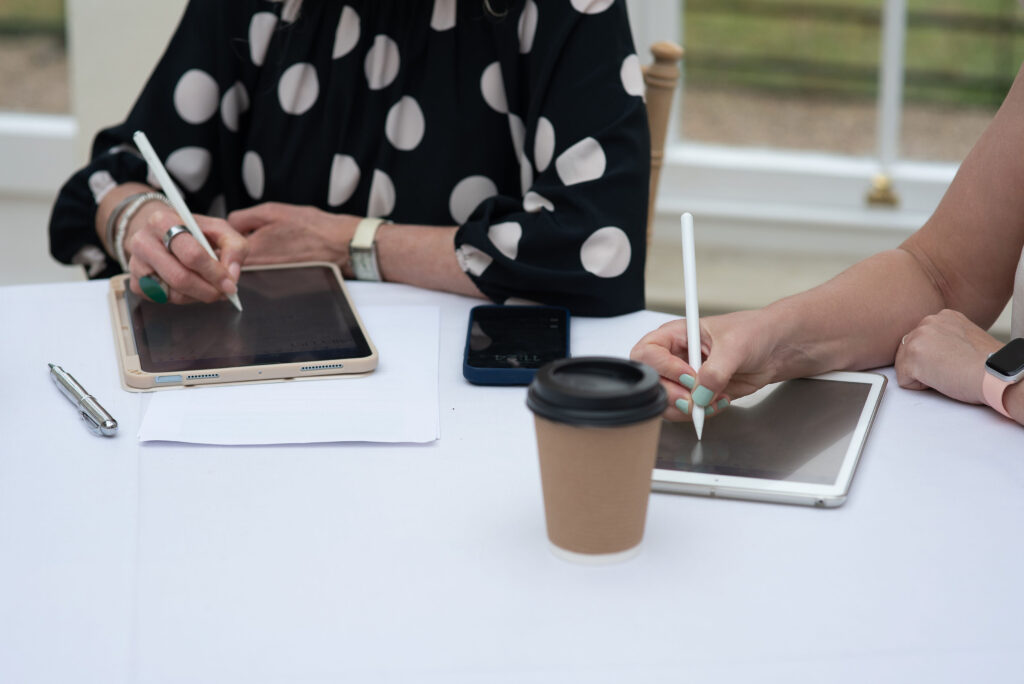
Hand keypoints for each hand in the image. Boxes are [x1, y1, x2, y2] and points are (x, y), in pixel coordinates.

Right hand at [124, 205, 246, 303]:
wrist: (162, 232)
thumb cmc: (193, 231)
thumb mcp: (219, 229)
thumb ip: (234, 247)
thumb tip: (232, 275)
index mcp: (162, 221)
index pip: (191, 254)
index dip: (214, 273)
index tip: (230, 283)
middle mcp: (143, 242)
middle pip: (180, 277)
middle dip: (208, 290)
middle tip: (223, 292)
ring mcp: (135, 264)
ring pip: (173, 293)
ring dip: (198, 296)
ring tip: (209, 287)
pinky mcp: (135, 282)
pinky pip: (164, 300)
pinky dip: (184, 299)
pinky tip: (191, 287)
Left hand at [227, 203, 358, 273]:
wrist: (339, 245)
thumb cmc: (310, 227)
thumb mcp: (271, 211)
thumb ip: (242, 218)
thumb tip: (228, 225)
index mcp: (250, 252)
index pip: (219, 251)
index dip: (221, 240)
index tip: (229, 234)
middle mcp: (257, 272)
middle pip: (231, 264)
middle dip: (233, 252)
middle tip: (252, 238)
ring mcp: (269, 282)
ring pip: (248, 270)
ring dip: (251, 259)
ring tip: (272, 245)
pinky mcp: (281, 286)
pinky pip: (263, 275)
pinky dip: (267, 265)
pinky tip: (282, 254)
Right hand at [630, 310, 780, 420]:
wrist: (774, 350)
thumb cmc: (754, 333)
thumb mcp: (735, 346)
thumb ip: (715, 370)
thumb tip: (700, 393)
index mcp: (676, 335)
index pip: (647, 352)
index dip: (663, 367)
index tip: (690, 375)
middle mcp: (675, 357)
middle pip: (653, 382)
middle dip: (674, 394)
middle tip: (696, 397)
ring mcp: (684, 378)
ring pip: (666, 401)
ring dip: (688, 408)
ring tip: (714, 399)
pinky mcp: (697, 395)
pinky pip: (686, 411)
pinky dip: (702, 413)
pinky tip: (720, 400)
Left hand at [895, 309, 1001, 403]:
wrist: (996, 373)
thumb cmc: (989, 363)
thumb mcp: (966, 337)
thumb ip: (947, 338)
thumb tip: (935, 351)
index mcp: (943, 317)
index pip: (921, 339)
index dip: (934, 356)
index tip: (951, 361)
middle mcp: (928, 322)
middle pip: (908, 350)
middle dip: (923, 364)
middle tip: (950, 369)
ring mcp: (917, 338)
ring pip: (904, 364)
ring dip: (921, 375)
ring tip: (947, 373)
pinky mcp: (911, 358)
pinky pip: (904, 380)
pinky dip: (919, 387)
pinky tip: (942, 380)